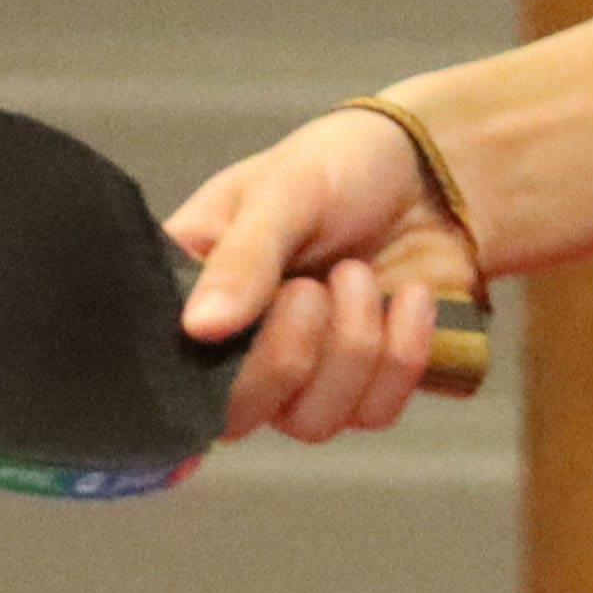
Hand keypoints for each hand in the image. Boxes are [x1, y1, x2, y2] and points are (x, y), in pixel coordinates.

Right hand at [161, 108, 483, 444]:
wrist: (426, 172)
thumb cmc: (334, 169)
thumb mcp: (283, 192)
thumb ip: (243, 258)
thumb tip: (198, 329)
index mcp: (187, 299)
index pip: (166, 373)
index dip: (194, 378)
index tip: (240, 338)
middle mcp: (232, 353)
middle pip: (238, 416)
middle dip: (288, 352)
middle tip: (313, 285)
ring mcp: (298, 377)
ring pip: (312, 422)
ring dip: (350, 347)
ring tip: (358, 274)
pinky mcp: (362, 387)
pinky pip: (374, 412)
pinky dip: (401, 354)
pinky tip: (408, 297)